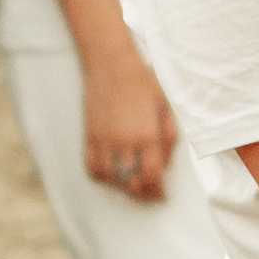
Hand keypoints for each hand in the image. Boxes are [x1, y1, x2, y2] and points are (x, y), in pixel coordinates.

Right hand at [83, 44, 176, 203]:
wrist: (111, 64)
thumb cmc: (143, 81)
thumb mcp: (165, 105)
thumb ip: (168, 135)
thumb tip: (165, 161)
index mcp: (148, 134)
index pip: (152, 175)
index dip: (158, 190)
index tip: (162, 193)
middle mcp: (125, 141)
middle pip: (132, 181)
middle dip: (142, 192)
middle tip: (149, 194)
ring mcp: (105, 139)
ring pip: (111, 177)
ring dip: (121, 186)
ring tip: (130, 184)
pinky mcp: (89, 135)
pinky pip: (91, 166)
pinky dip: (101, 176)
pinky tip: (110, 174)